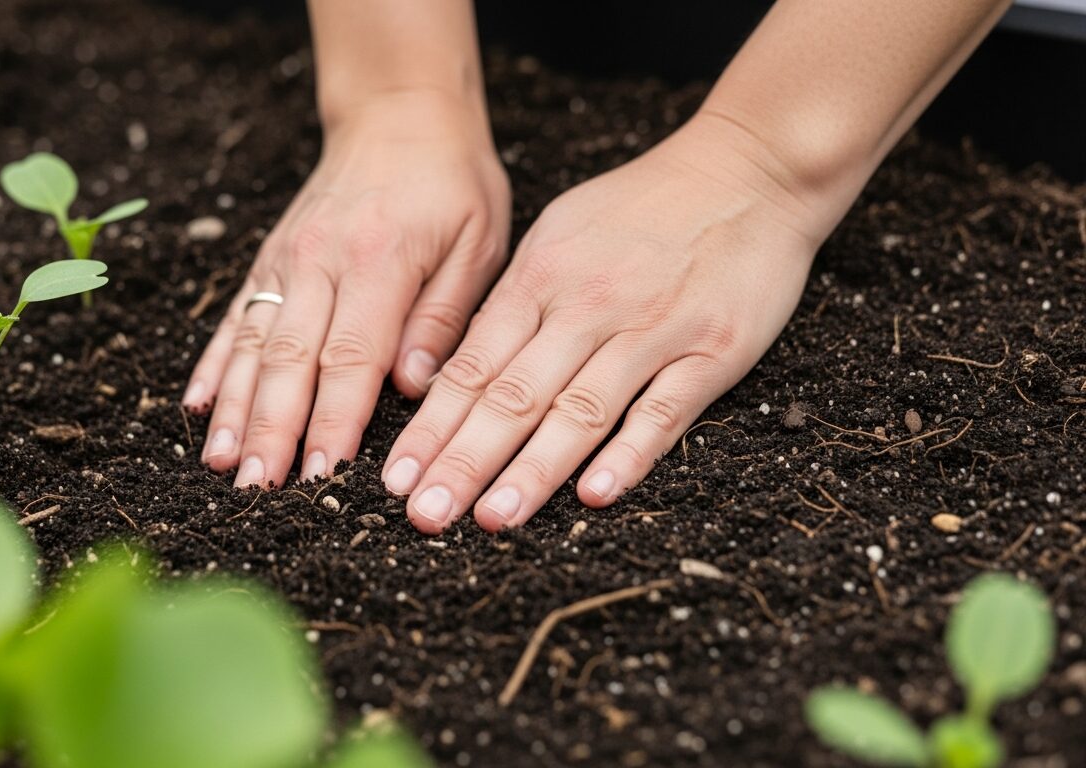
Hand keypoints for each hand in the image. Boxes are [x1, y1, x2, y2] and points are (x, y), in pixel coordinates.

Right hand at [184, 88, 510, 488]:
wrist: (399, 114)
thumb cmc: (452, 183)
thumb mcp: (479, 241)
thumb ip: (444, 315)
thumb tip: (413, 387)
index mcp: (379, 263)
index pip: (351, 359)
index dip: (331, 423)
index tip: (318, 478)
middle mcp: (320, 263)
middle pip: (288, 360)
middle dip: (269, 430)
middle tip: (254, 489)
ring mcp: (286, 260)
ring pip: (251, 344)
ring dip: (234, 409)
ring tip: (219, 464)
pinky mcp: (269, 258)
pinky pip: (235, 317)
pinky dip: (214, 365)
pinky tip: (197, 407)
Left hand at [382, 114, 841, 533]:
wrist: (748, 169)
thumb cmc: (643, 206)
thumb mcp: (559, 234)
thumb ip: (512, 301)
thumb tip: (455, 367)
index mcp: (540, 279)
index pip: (472, 367)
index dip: (431, 427)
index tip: (395, 479)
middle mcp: (586, 307)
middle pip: (513, 396)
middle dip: (462, 461)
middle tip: (423, 515)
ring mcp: (650, 330)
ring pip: (580, 410)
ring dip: (533, 469)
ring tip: (493, 518)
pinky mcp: (712, 350)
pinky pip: (665, 410)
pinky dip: (630, 452)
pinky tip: (595, 494)